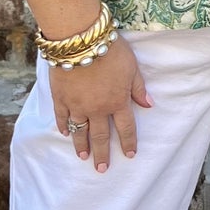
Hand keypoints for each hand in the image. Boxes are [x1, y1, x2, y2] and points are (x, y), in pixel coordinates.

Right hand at [51, 36, 151, 171]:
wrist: (80, 40)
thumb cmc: (110, 50)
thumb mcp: (132, 67)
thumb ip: (138, 88)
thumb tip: (148, 105)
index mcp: (117, 102)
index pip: (126, 128)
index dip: (128, 142)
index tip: (129, 155)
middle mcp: (97, 109)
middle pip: (100, 136)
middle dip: (102, 153)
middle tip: (101, 169)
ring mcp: (77, 105)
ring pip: (80, 130)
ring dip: (81, 145)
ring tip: (83, 157)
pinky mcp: (60, 97)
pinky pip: (62, 116)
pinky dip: (63, 126)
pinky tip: (64, 133)